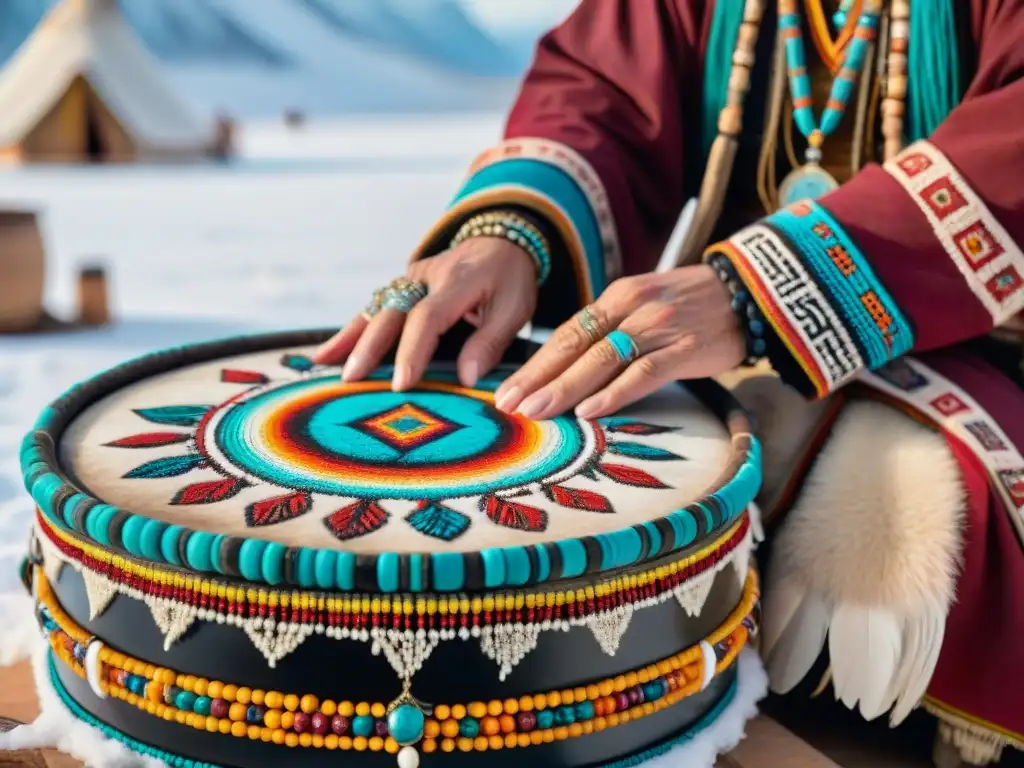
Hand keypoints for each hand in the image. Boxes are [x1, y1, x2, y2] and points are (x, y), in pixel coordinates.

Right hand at [314, 237, 537, 389]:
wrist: (500, 240)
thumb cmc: (510, 280)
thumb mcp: (514, 308)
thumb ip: (491, 342)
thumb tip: (467, 378)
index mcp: (456, 282)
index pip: (428, 318)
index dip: (413, 351)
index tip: (401, 384)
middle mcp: (426, 277)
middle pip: (391, 313)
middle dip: (369, 348)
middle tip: (351, 379)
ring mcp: (409, 279)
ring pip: (375, 309)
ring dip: (350, 338)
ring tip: (324, 364)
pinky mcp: (401, 285)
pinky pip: (373, 308)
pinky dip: (351, 330)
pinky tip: (327, 352)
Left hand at [493, 265, 744, 419]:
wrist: (753, 291)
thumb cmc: (692, 307)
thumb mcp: (646, 306)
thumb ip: (612, 332)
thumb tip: (570, 372)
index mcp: (617, 297)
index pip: (566, 334)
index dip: (534, 364)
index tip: (506, 391)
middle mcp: (632, 307)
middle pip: (575, 345)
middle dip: (538, 378)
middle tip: (508, 406)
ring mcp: (658, 326)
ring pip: (602, 359)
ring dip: (566, 388)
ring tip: (538, 412)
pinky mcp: (685, 347)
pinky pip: (644, 372)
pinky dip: (615, 392)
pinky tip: (590, 410)